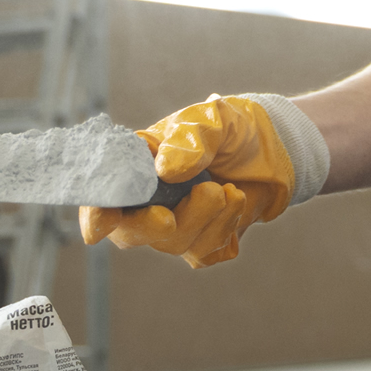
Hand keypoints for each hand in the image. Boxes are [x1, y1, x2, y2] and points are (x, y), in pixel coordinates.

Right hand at [78, 95, 328, 267]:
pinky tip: (235, 200)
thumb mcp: (213, 119)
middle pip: (129, 232)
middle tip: (167, 218)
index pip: (103, 198)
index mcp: (136, 167)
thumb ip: (190, 139)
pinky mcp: (202, 242)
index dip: (96, 214)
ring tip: (227, 189)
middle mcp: (148, 200)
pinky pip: (202, 251)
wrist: (275, 149)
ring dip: (201, 218)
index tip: (101, 224)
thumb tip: (165, 171)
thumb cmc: (231, 128)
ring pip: (172, 243)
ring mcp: (175, 224)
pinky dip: (221, 227)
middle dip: (146, 228)